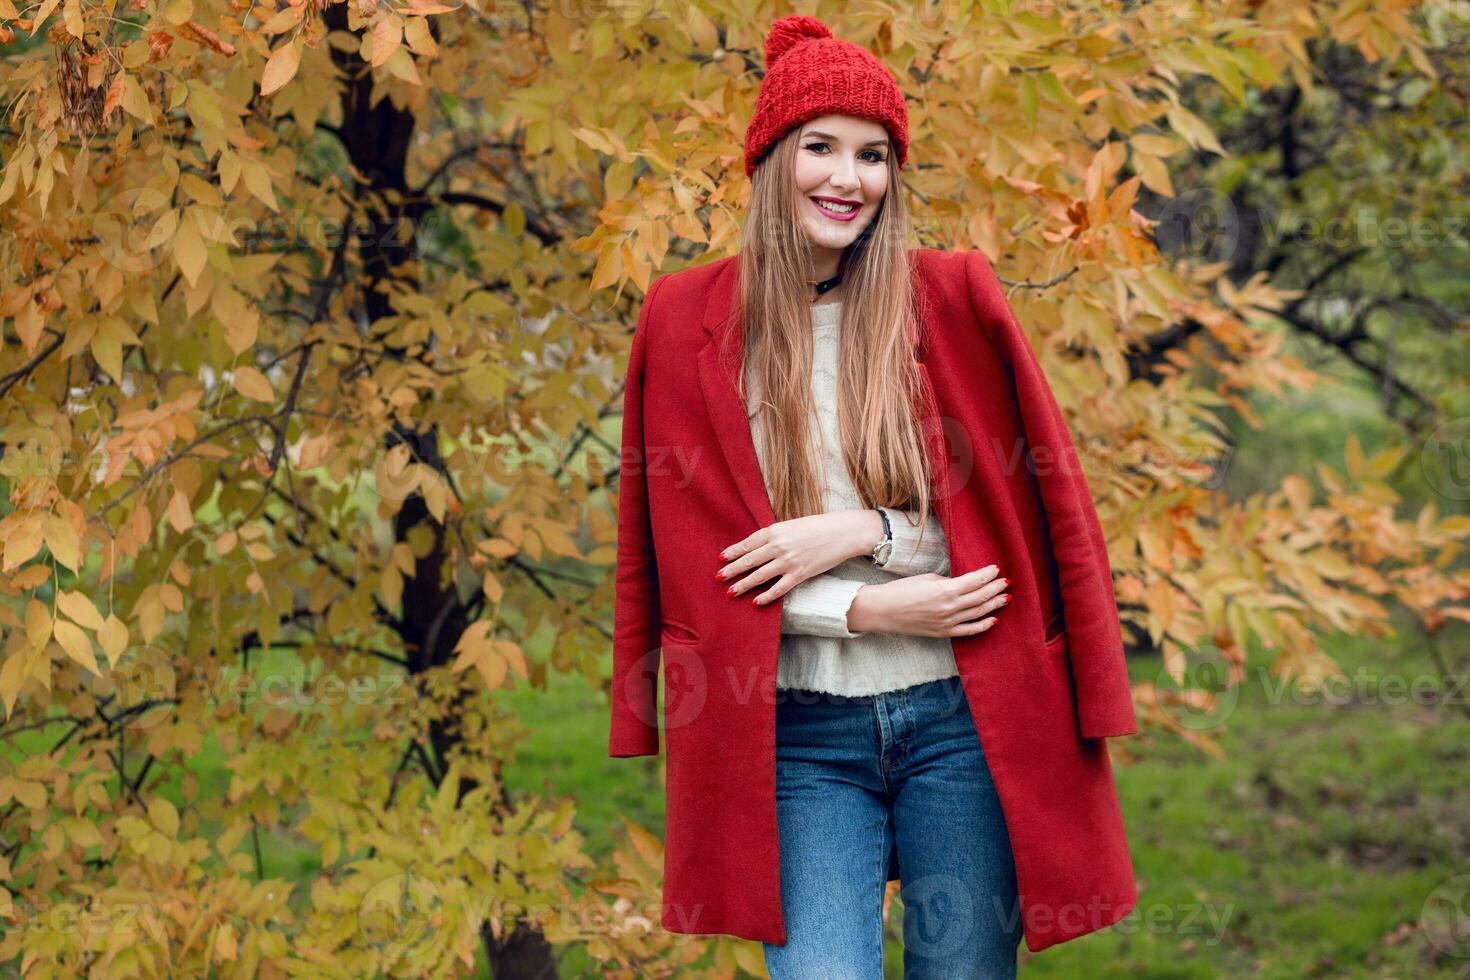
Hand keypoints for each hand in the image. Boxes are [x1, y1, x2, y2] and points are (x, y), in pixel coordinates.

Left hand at [718, 510, 882, 604]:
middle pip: (749, 560)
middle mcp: (779, 545)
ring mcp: (789, 561)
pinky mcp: (800, 574)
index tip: (721, 558)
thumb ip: (776, 535)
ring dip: (743, 585)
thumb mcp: (793, 525)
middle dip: (732, 570)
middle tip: (719, 577)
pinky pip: (778, 589)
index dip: (733, 552)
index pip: (748, 543)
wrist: (844, 532)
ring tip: (731, 592)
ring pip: (759, 576)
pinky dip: (765, 597)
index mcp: (776, 530)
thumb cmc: (819, 526)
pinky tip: (756, 602)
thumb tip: (760, 546)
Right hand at [847, 565, 1009, 636]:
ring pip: (979, 613)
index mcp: (945, 590)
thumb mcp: (927, 578)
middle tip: (1006, 582)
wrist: (882, 611)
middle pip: (981, 596)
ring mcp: (948, 622)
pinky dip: (983, 625)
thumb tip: (963, 584)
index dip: (988, 574)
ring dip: (994, 604)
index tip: (996, 569)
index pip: (975, 581)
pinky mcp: (943, 632)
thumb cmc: (901, 590)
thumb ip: (948, 582)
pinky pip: (969, 630)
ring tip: (1006, 598)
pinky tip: (993, 619)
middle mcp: (950, 607)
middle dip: (996, 588)